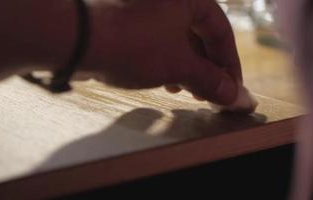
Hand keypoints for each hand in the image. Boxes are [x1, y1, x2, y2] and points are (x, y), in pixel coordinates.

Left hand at [80, 0, 241, 104]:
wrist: (78, 39)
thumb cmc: (134, 45)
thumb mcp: (178, 65)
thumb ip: (209, 80)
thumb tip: (235, 96)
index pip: (220, 30)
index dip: (230, 64)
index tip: (233, 89)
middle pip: (199, 35)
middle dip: (205, 68)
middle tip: (208, 93)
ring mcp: (146, 7)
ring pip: (177, 40)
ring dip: (185, 67)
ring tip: (183, 89)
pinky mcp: (129, 21)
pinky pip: (157, 41)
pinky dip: (165, 61)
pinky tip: (163, 79)